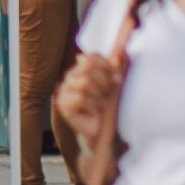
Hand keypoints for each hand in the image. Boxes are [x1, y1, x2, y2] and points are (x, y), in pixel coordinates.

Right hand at [49, 48, 122, 163]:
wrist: (103, 132)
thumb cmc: (108, 109)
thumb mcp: (115, 85)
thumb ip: (117, 67)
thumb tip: (122, 51)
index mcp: (81, 70)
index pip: (91, 57)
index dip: (106, 66)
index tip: (117, 79)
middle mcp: (70, 78)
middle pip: (88, 66)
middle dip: (104, 81)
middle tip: (107, 94)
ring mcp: (64, 91)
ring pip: (85, 82)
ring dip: (98, 95)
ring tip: (99, 104)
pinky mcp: (63, 104)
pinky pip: (81, 97)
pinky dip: (93, 106)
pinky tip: (93, 112)